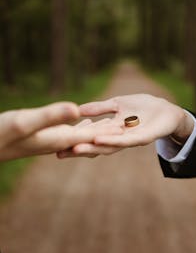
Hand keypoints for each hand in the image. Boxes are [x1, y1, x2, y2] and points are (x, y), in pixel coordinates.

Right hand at [0, 101, 122, 161]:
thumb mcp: (26, 121)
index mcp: (60, 139)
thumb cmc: (2, 133)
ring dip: (98, 129)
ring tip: (112, 122)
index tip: (127, 126)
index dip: (110, 130)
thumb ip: (51, 116)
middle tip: (127, 123)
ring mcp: (52, 141)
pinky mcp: (45, 137)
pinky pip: (70, 132)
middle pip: (91, 137)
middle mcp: (59, 142)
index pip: (92, 135)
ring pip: (83, 135)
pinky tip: (82, 121)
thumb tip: (76, 110)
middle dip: (109, 131)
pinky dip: (82, 126)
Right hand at [59, 94, 193, 157]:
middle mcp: (118, 138)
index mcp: (111, 130)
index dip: (75, 140)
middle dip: (79, 149)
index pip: (91, 137)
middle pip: (97, 146)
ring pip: (110, 146)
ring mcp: (130, 139)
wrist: (167, 110)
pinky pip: (126, 140)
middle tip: (60, 153)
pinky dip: (113, 141)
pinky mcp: (143, 138)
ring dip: (93, 147)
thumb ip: (99, 108)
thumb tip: (78, 109)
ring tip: (76, 149)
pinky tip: (100, 140)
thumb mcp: (117, 104)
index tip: (57, 144)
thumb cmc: (143, 107)